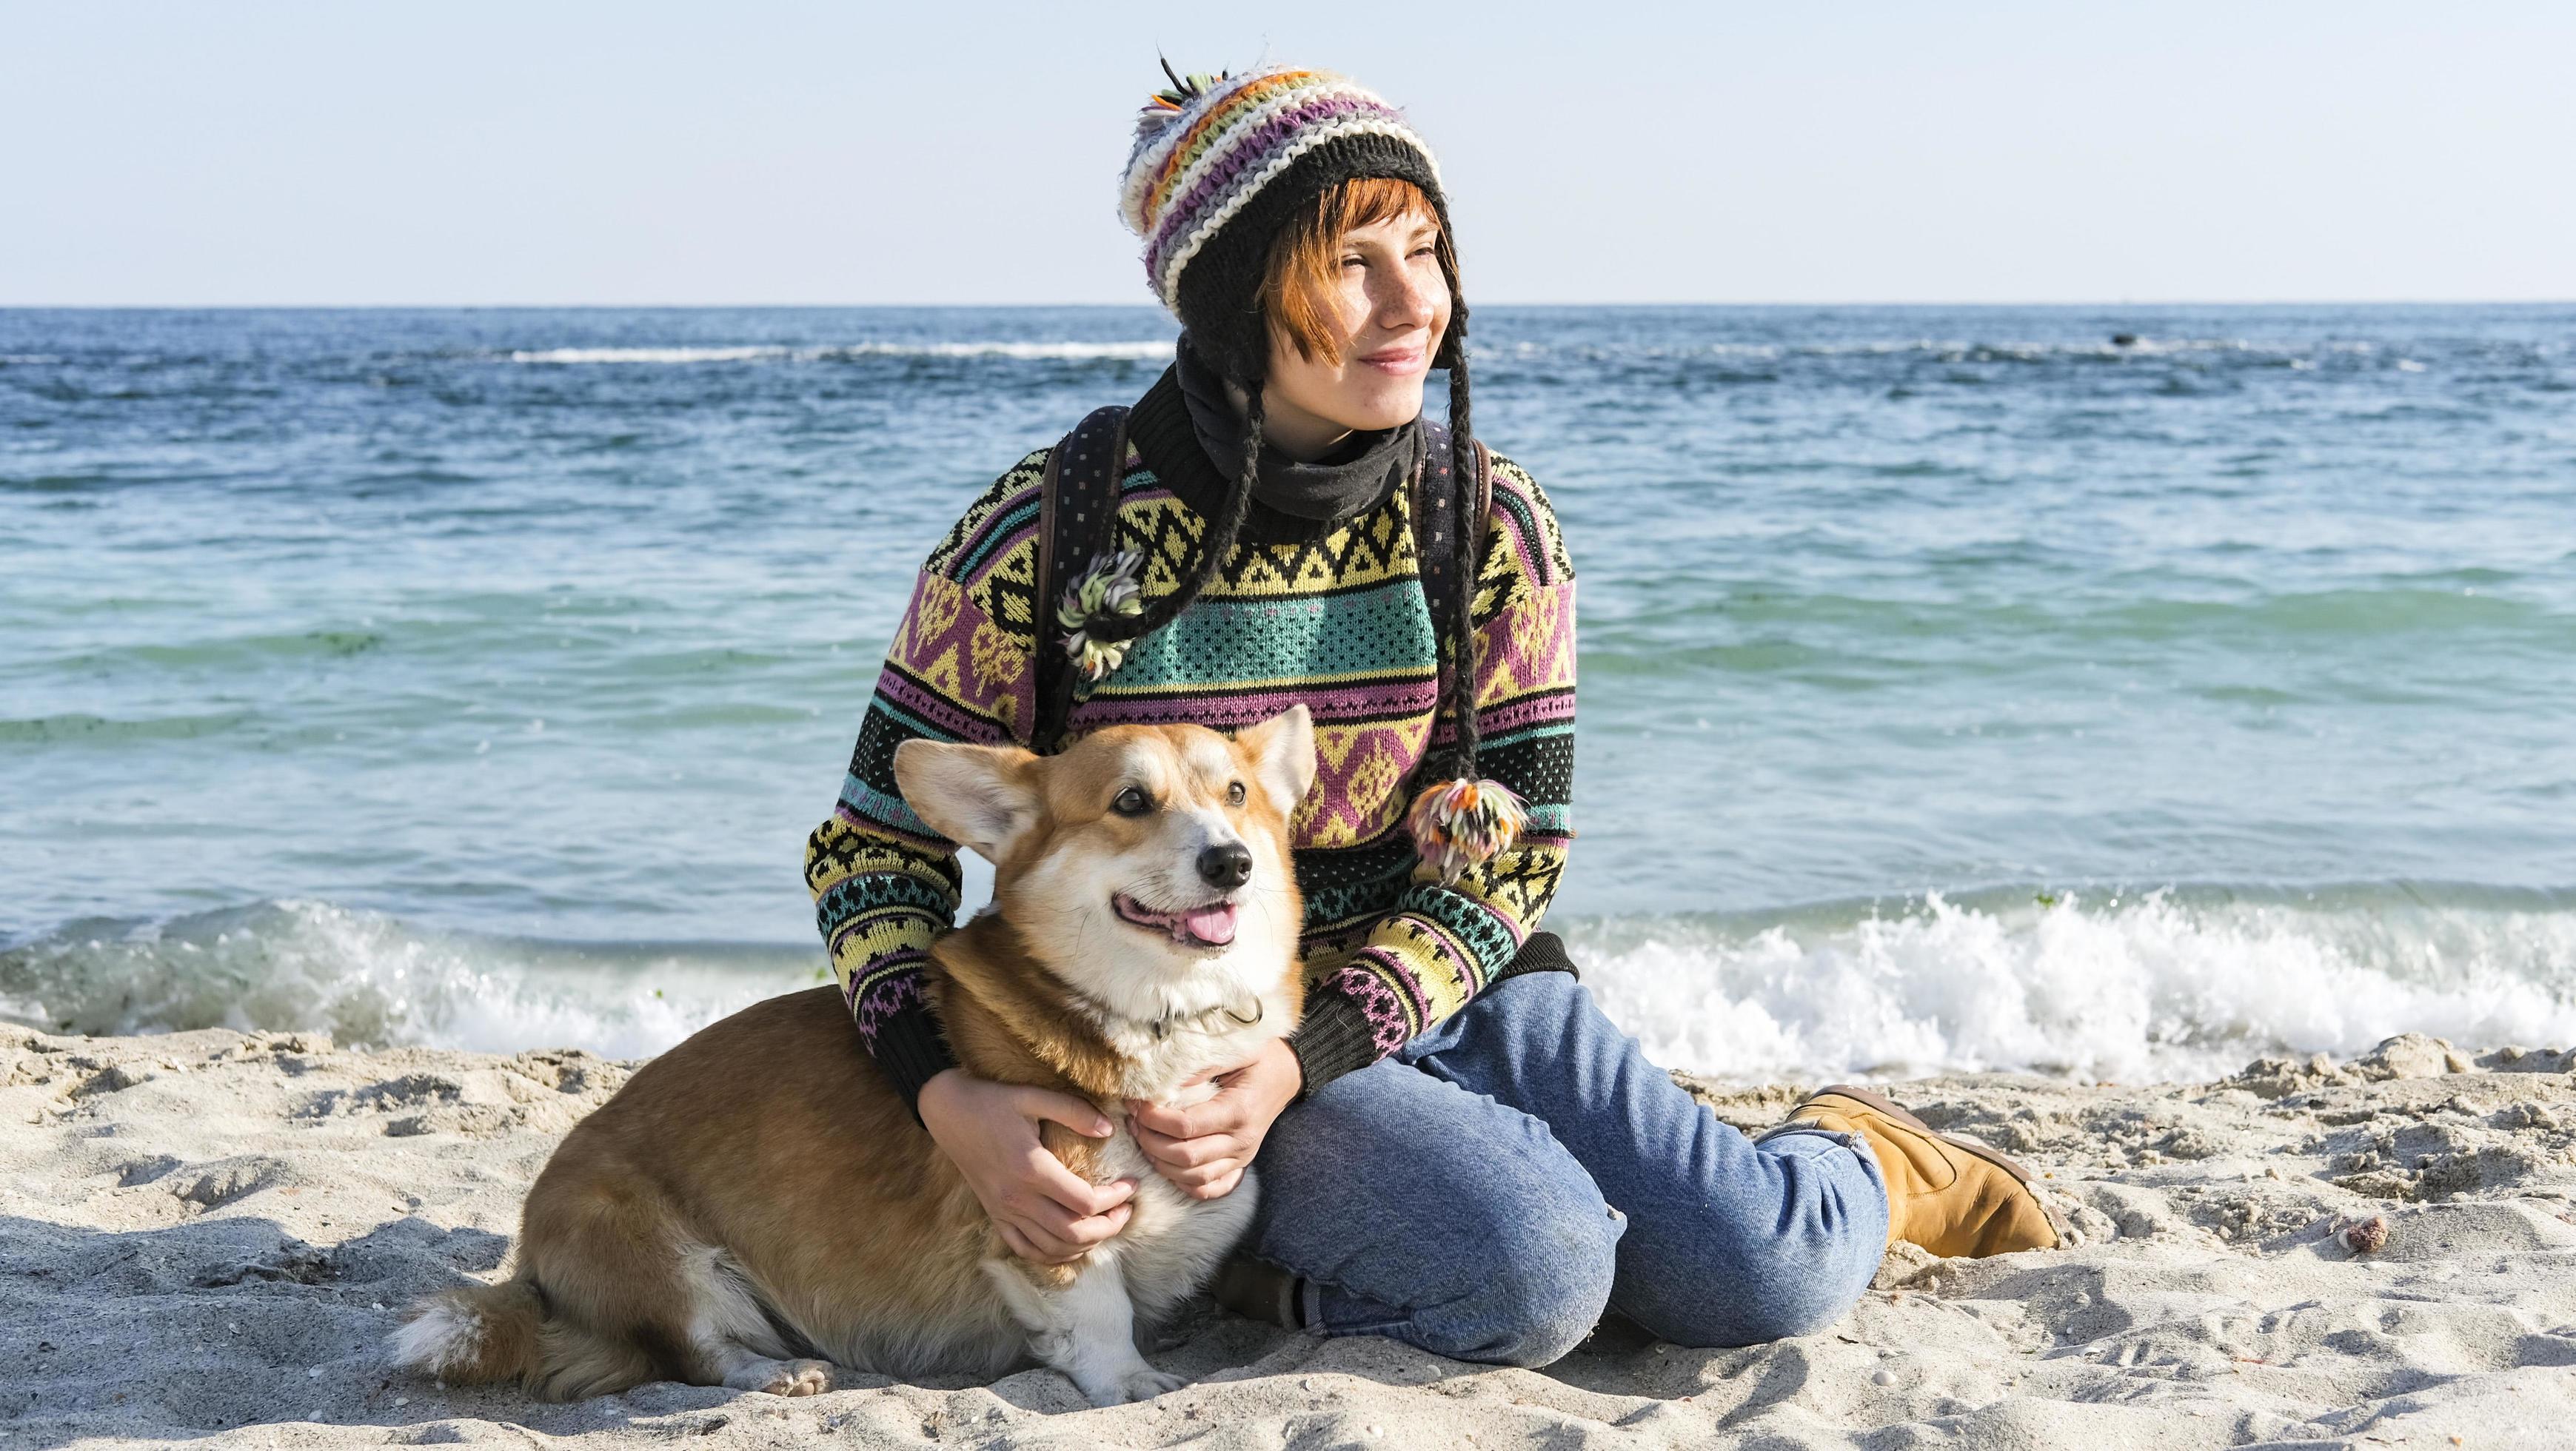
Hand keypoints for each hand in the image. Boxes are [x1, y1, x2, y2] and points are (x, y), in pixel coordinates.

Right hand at [918, 1069, 1136, 1263]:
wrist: (947, 1112)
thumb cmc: (991, 1100)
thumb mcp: (1032, 1096)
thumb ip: (1073, 1111)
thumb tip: (1110, 1129)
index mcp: (1031, 1169)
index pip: (1084, 1201)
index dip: (1116, 1197)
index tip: (1132, 1184)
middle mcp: (1017, 1198)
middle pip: (1073, 1232)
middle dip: (1109, 1227)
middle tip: (1127, 1211)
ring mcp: (1004, 1211)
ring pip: (1053, 1247)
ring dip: (1086, 1244)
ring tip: (1106, 1225)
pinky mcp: (995, 1215)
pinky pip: (1026, 1249)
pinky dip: (1054, 1254)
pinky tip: (1072, 1243)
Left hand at [1127, 1037, 1302, 1200]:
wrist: (1286, 1075)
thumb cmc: (1259, 1059)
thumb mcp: (1235, 1050)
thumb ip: (1200, 1066)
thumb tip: (1163, 1083)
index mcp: (1239, 1111)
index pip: (1186, 1126)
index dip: (1154, 1118)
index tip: (1136, 1103)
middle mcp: (1241, 1141)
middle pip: (1184, 1157)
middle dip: (1149, 1140)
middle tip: (1133, 1120)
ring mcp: (1242, 1158)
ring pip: (1192, 1177)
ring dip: (1160, 1162)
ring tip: (1143, 1137)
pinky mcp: (1240, 1166)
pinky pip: (1208, 1189)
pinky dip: (1183, 1183)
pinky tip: (1166, 1163)